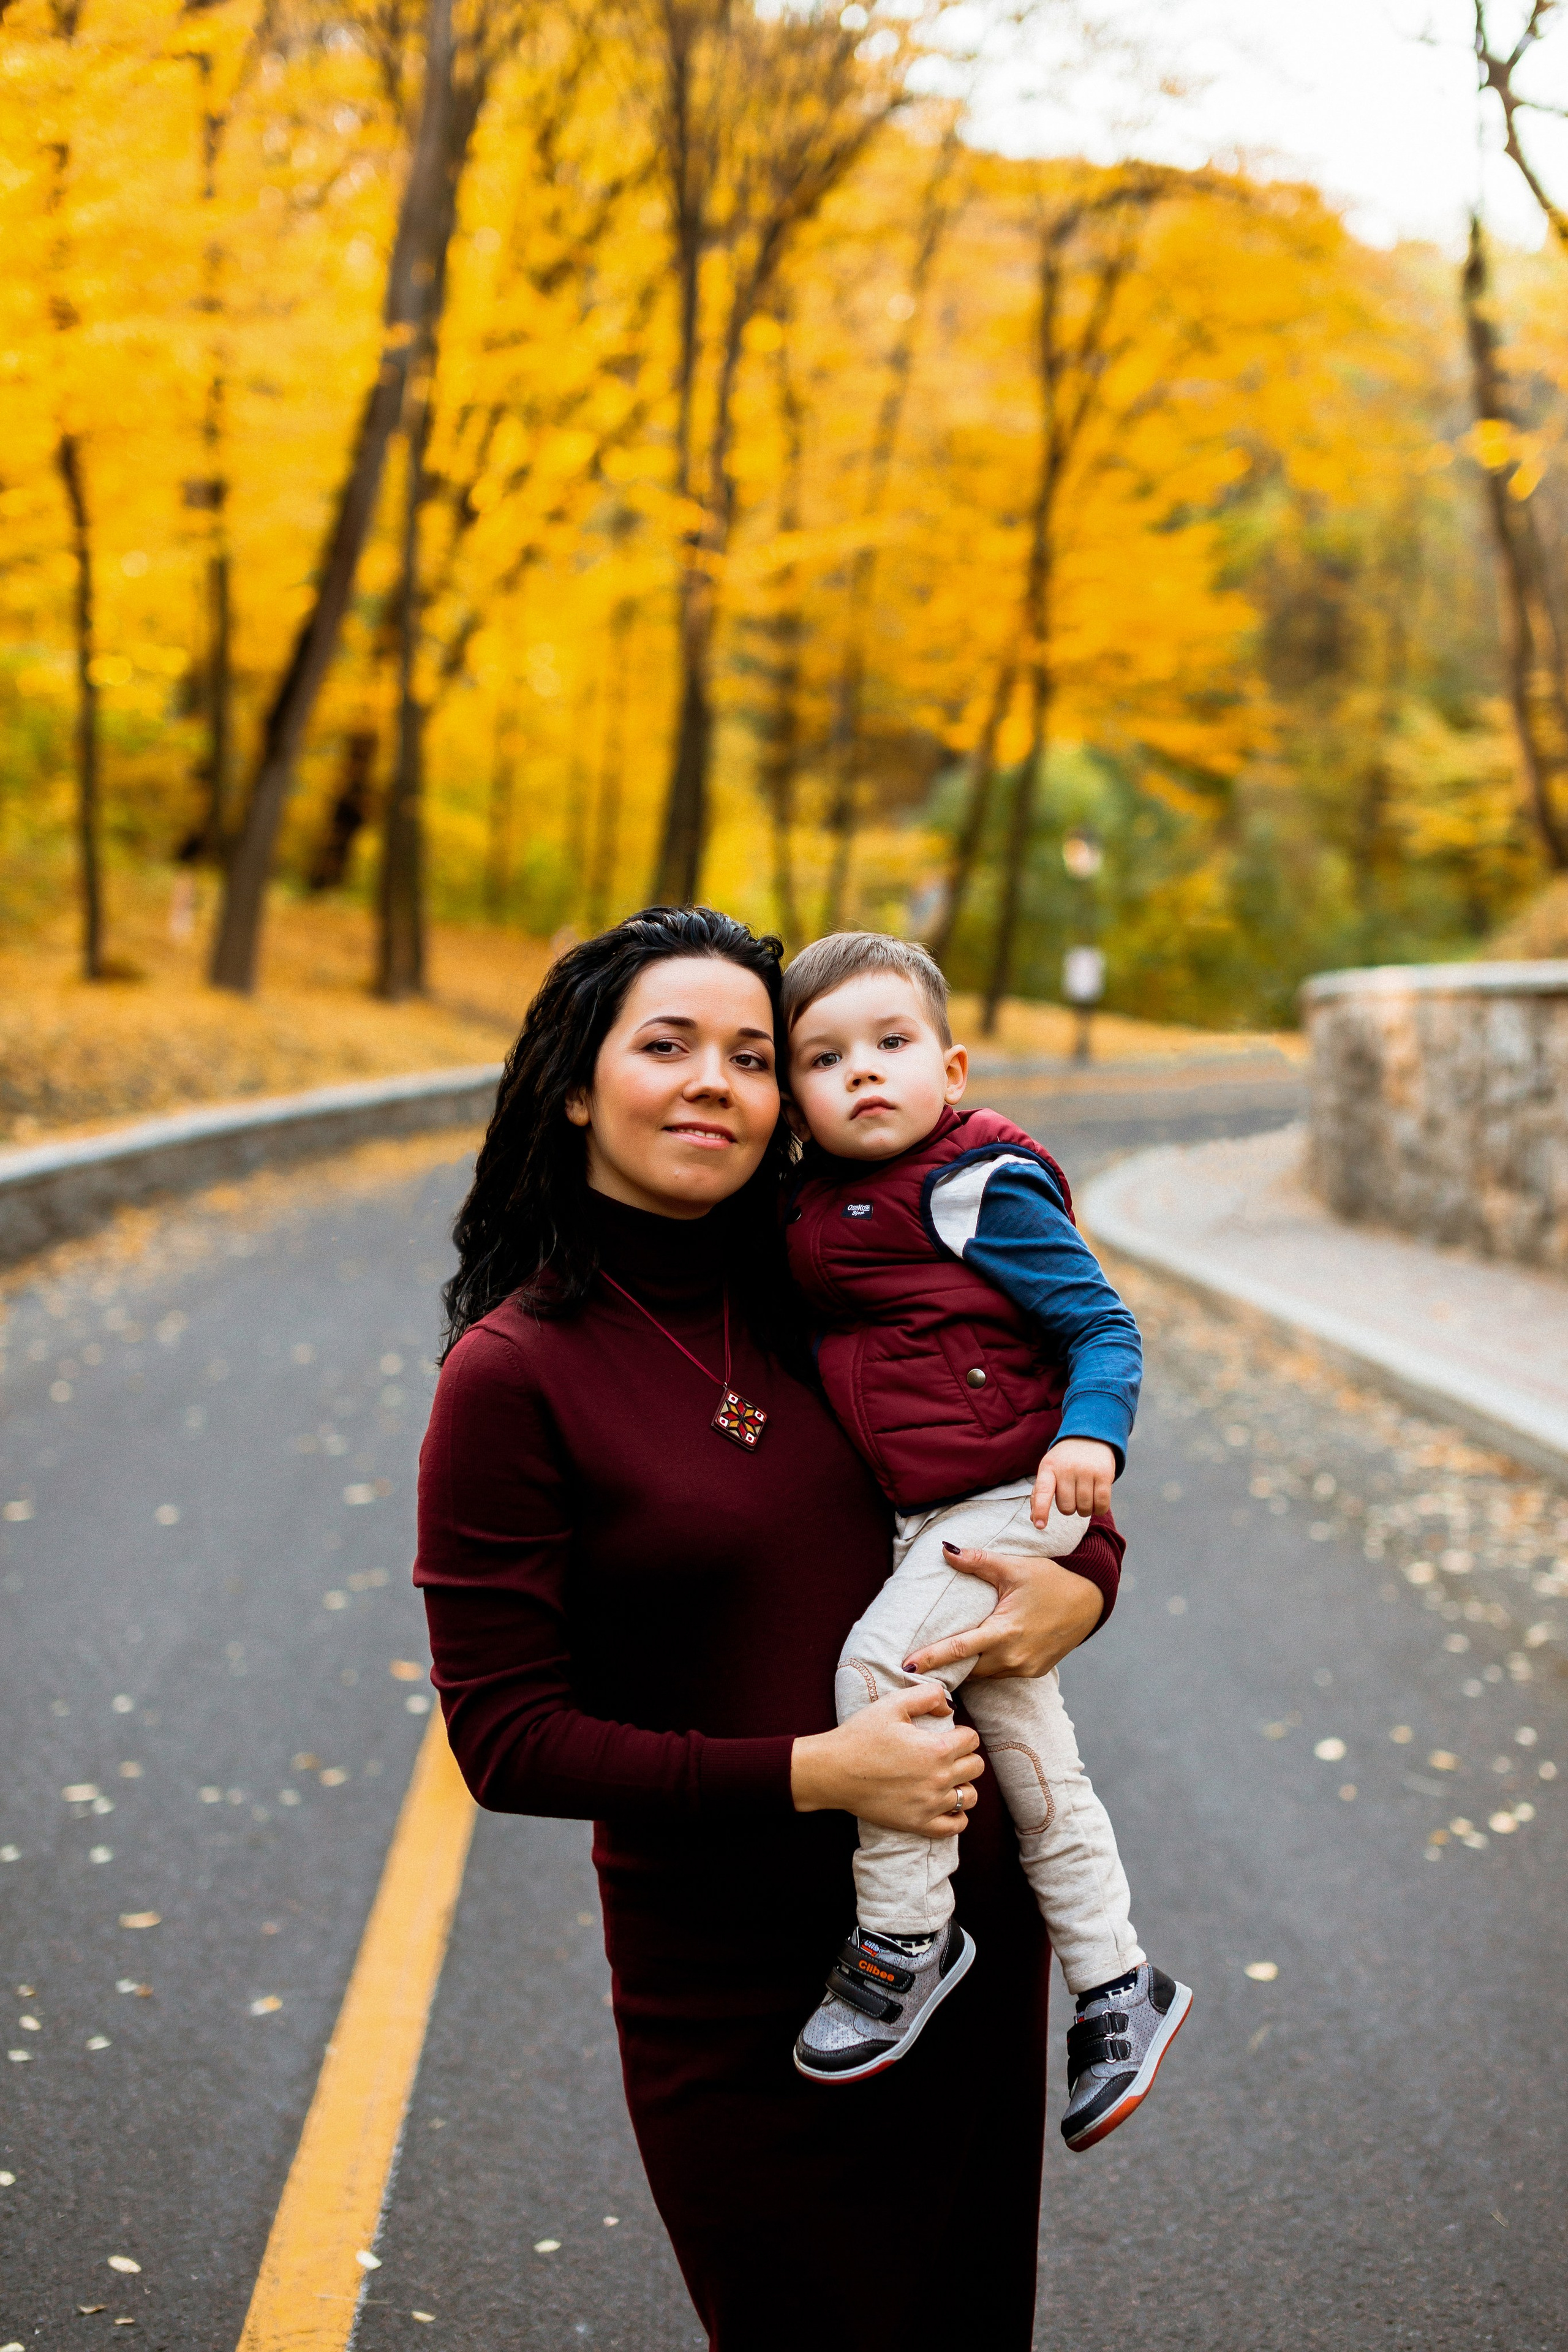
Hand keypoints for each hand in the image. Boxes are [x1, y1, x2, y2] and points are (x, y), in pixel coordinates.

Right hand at [791, 1685, 983, 1835]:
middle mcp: (939, 1779)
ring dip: (963, 1785)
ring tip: (946, 1778)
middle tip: (945, 1753)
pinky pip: (955, 1826)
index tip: (946, 1734)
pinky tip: (945, 1804)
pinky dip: (957, 1816)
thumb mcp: (892, 1704)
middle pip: (975, 1767)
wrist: (833, 1771)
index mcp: (936, 1749)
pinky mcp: (918, 1823)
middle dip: (965, 1756)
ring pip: (970, 1796)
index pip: (972, 1739)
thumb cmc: (861, 1736)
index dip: (961, 1732)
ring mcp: (930, 1805)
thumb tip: (949, 1707)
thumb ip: (928, 1696)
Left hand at [905, 1547, 1102, 1681]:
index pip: (958, 1649)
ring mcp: (1024, 1668)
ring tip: (940, 1663)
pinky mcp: (1034, 1672)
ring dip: (965, 1668)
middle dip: (943, 1668)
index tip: (906, 1666)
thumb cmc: (1051, 1581)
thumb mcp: (1014, 1568)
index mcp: (1004, 1632)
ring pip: (984, 1674)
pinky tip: (975, 1659)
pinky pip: (1001, 1674)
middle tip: (916, 1666)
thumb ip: (977, 1561)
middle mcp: (1013, 1657)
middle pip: (967, 1668)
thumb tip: (944, 1550)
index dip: (930, 1659)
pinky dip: (986, 1667)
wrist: (1090, 1600)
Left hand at [1031, 1437, 1114, 1524]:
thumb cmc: (1064, 1461)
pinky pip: (1102, 1505)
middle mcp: (1067, 1468)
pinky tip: (1096, 1500)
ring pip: (1084, 1509)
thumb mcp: (1048, 1470)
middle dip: (1070, 1508)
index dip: (1041, 1510)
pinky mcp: (1104, 1474)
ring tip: (1084, 1495)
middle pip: (1066, 1508)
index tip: (1040, 1525)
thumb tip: (1035, 1520)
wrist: (1089, 1437)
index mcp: (1049, 1467)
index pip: (1043, 1491)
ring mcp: (1086, 1471)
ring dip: (1085, 1509)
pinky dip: (1099, 1510)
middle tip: (1072, 1494)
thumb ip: (1039, 1494)